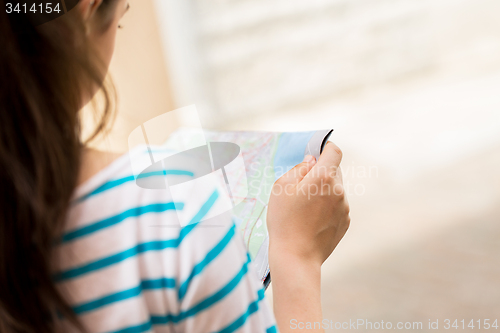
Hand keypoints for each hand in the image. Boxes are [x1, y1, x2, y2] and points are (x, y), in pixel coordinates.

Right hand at [267, 141, 349, 266]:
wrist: (296, 257)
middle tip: (301, 188)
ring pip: (335, 189)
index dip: (325, 149)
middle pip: (334, 171)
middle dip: (320, 174)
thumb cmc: (285, 221)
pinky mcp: (345, 221)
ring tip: (304, 209)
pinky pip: (337, 206)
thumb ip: (299, 169)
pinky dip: (327, 207)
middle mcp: (339, 190)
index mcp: (323, 177)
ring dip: (323, 191)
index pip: (334, 152)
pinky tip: (311, 220)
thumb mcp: (281, 188)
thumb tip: (311, 161)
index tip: (315, 154)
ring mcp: (344, 207)